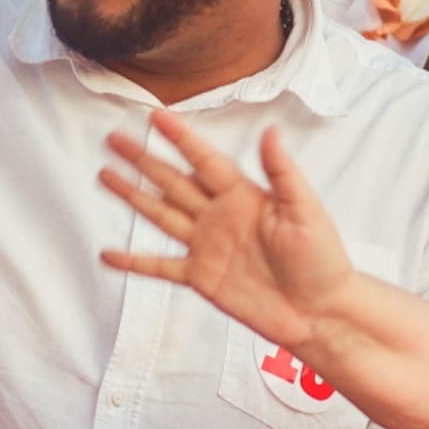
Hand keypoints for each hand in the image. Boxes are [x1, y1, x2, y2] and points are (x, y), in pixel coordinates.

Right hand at [97, 111, 357, 355]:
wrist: (321, 312)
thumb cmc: (322, 260)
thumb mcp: (305, 210)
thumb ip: (282, 173)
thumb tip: (270, 131)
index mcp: (244, 195)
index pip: (204, 159)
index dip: (180, 137)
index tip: (155, 115)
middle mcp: (220, 216)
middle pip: (173, 181)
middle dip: (143, 159)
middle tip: (114, 138)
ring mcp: (208, 247)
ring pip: (161, 214)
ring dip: (133, 196)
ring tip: (105, 175)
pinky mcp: (202, 278)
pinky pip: (161, 267)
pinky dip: (135, 261)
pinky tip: (109, 254)